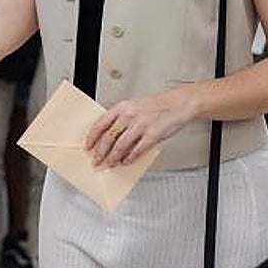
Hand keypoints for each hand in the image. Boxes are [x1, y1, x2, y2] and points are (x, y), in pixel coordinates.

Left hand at [84, 88, 198, 168]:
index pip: (100, 124)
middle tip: (96, 160)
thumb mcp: (135, 106)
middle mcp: (129, 115)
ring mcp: (141, 125)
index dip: (92, 137)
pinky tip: (125, 162)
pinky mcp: (152, 135)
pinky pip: (137, 151)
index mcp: (122, 107)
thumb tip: (109, 137)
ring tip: (109, 164)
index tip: (88, 146)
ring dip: (113, 158)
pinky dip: (129, 158)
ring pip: (120, 146)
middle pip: (108, 138)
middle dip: (100, 152)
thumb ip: (122, 119)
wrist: (180, 103)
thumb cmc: (158, 105)